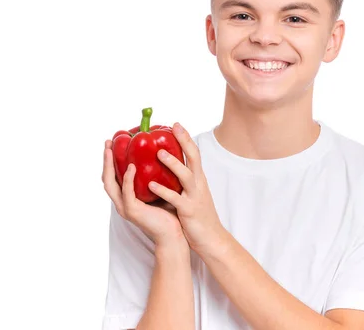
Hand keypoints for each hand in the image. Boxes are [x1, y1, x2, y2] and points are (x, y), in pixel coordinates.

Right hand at [102, 140, 187, 249]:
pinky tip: (131, 167)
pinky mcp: (133, 212)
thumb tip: (162, 152)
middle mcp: (122, 202)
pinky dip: (127, 179)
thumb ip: (155, 175)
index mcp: (127, 197)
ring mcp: (125, 208)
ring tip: (110, 150)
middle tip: (107, 142)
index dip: (110, 160)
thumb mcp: (160, 189)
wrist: (175, 234)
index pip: (113, 176)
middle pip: (107, 178)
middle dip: (105, 160)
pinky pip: (127, 193)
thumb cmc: (170, 211)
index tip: (112, 142)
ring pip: (111, 185)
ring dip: (109, 166)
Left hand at [147, 123, 224, 253]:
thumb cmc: (200, 216)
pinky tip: (151, 185)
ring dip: (173, 163)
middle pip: (194, 158)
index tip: (177, 125)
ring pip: (186, 176)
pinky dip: (164, 191)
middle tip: (174, 127)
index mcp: (199, 179)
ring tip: (159, 153)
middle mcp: (199, 184)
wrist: (212, 238)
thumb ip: (185, 181)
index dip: (186, 139)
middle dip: (185, 141)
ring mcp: (195, 197)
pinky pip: (176, 199)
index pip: (195, 154)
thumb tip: (171, 168)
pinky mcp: (189, 211)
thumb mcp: (195, 193)